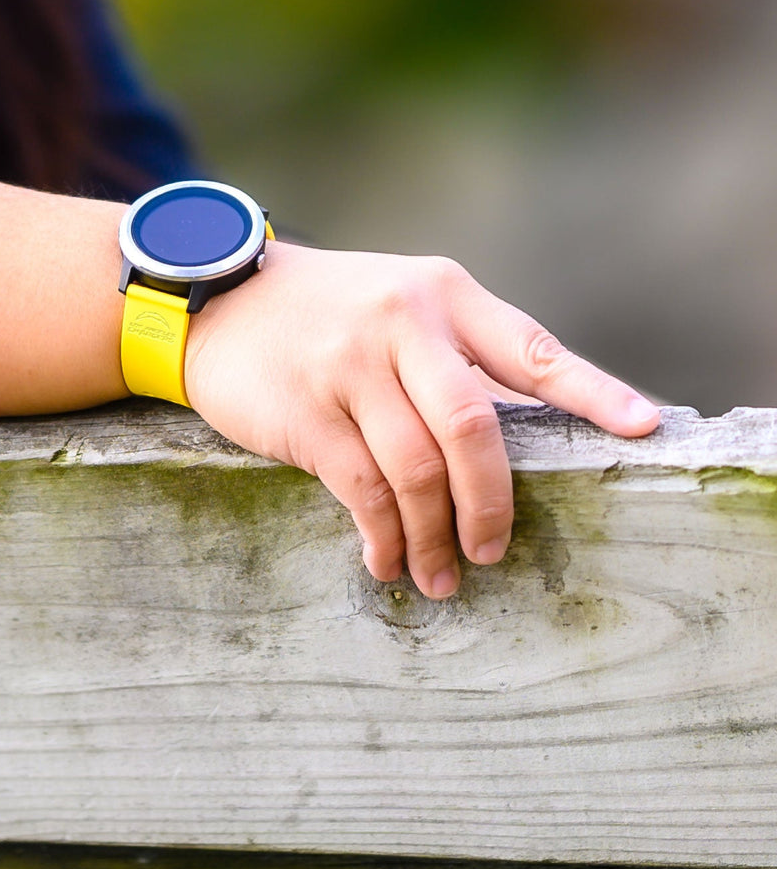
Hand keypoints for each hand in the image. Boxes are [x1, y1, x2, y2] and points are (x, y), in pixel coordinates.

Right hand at [184, 242, 658, 598]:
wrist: (223, 300)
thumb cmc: (327, 312)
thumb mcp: (398, 302)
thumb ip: (453, 355)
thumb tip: (512, 446)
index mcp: (441, 294)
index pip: (530, 348)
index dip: (591, 391)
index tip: (644, 428)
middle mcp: (401, 323)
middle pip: (474, 427)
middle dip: (493, 503)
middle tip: (494, 549)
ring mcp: (350, 365)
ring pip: (416, 470)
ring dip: (435, 536)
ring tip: (441, 574)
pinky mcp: (306, 410)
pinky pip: (361, 489)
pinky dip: (383, 536)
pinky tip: (385, 558)